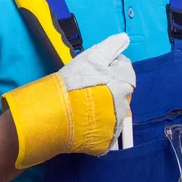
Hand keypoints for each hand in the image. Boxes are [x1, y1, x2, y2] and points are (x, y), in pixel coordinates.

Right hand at [1, 33, 135, 168]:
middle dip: (109, 86)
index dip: (111, 65)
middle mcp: (124, 107)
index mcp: (123, 85)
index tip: (96, 67)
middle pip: (121, 91)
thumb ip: (110, 47)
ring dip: (104, 106)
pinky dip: (97, 125)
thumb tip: (124, 38)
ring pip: (114, 112)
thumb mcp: (91, 57)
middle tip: (89, 84)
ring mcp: (115, 127)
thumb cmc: (74, 81)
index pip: (126, 70)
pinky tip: (83, 118)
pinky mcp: (104, 143)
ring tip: (84, 102)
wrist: (55, 112)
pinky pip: (105, 131)